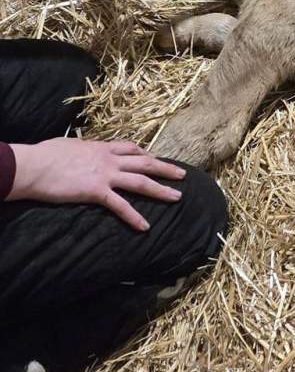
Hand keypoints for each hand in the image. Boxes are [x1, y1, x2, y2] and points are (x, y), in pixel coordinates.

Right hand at [7, 138, 185, 230]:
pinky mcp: (97, 191)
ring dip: (161, 190)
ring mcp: (105, 175)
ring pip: (141, 181)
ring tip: (177, 197)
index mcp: (100, 147)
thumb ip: (79, 149)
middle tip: (182, 174)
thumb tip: (76, 151)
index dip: (145, 153)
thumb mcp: (67, 145)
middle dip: (165, 168)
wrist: (35, 166)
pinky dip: (134, 217)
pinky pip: (121, 206)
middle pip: (144, 162)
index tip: (155, 157)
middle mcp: (108, 159)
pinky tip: (145, 227)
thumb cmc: (44, 155)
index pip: (129, 148)